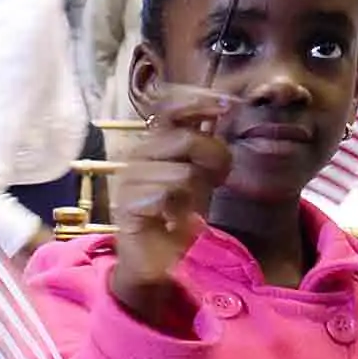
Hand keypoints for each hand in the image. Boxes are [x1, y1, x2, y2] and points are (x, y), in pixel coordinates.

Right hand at [108, 84, 232, 329]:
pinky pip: (164, 196)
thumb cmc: (175, 212)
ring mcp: (129, 180)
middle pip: (184, 138)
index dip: (199, 100)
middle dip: (213, 156)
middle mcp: (137, 155)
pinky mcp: (127, 207)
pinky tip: (173, 218)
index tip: (230, 106)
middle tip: (218, 176)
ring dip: (197, 191)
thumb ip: (204, 143)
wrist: (151, 257)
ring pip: (181, 172)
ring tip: (192, 204)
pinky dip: (178, 210)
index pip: (170, 106)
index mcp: (153, 141)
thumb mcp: (197, 171)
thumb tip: (224, 107)